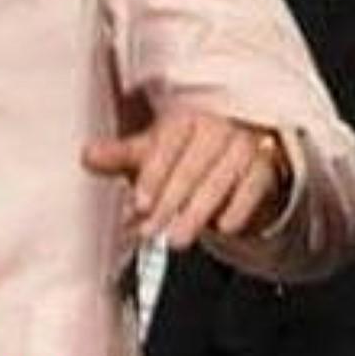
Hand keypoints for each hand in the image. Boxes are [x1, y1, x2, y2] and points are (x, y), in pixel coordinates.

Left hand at [83, 112, 289, 249]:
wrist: (239, 157)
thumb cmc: (189, 153)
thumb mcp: (154, 153)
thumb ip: (122, 156)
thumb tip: (88, 155)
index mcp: (186, 115)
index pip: (168, 143)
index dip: (153, 175)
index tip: (138, 204)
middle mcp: (217, 124)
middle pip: (193, 165)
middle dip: (170, 202)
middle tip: (150, 231)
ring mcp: (244, 143)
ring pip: (222, 178)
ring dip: (199, 212)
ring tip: (177, 239)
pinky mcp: (266, 164)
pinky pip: (254, 185)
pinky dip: (239, 207)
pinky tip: (224, 227)